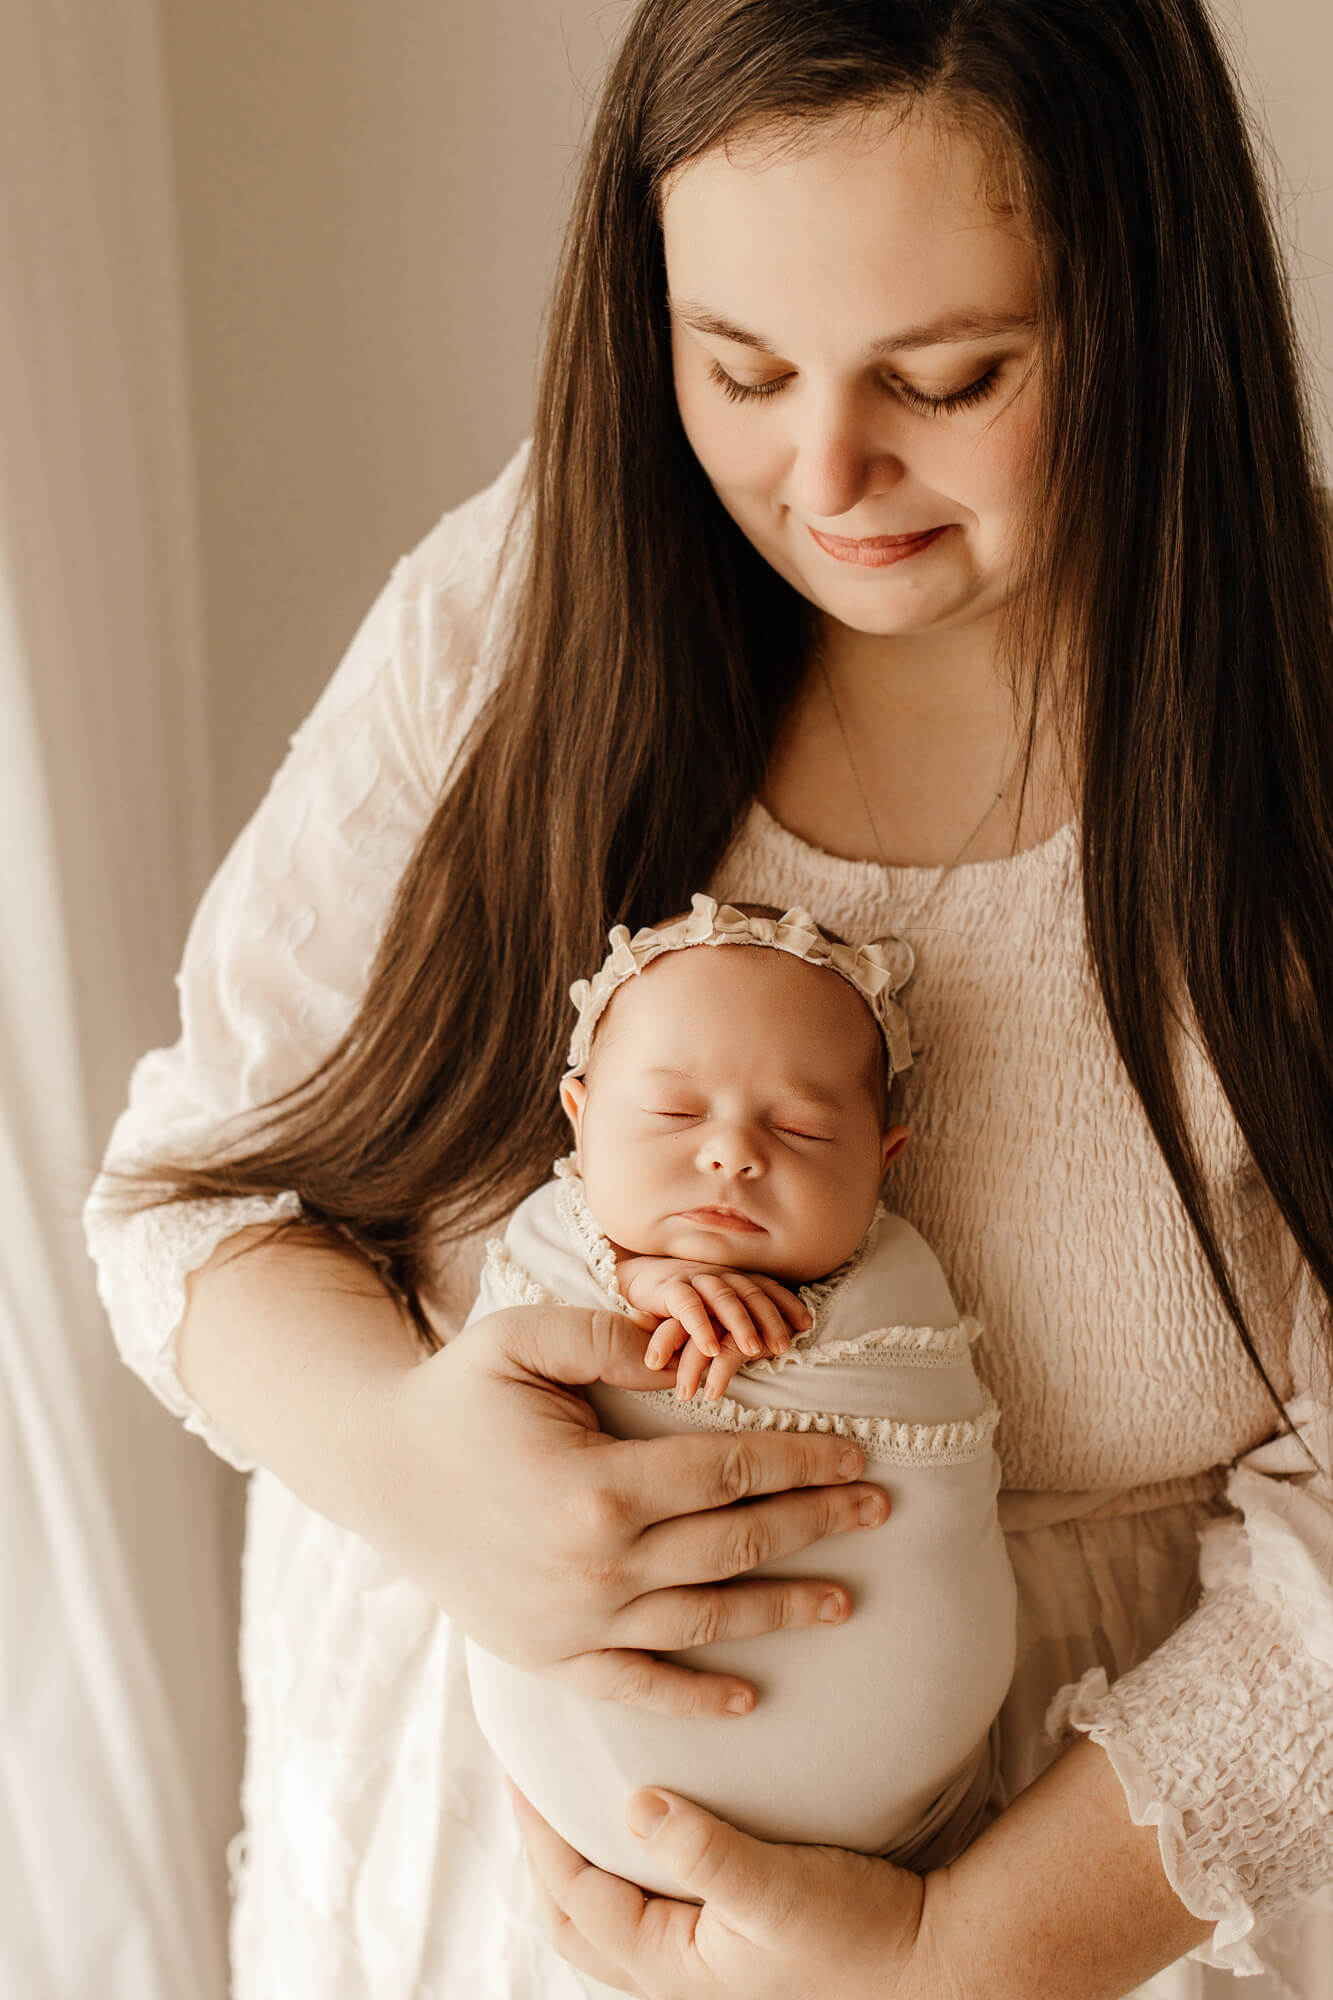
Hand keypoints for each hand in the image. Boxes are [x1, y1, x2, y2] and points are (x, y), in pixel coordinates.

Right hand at [363, 1304, 890, 1716]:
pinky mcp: (548, 1657)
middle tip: (880, 1510)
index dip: (800, 1461)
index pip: (729, 1473)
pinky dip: (695, 1698)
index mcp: (597, 1486)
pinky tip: (748, 1696)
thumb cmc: (457, 1394)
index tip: (857, 1453)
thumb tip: (695, 1350)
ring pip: (704, 1622)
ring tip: (847, 1601)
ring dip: (782, 1610)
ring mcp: (573, 1623)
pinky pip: (637, 1686)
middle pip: (734, 1546)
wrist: (377, 1472)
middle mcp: (595, 1566)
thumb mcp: (524, 1340)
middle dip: (817, 1526)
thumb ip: (612, 1339)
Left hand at [510, 1779, 928, 1999]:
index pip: (574, 1897)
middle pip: (577, 1920)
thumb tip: (636, 1802)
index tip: (520, 1769)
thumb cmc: (860, 1932)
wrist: (933, 1962)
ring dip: (581, 1867)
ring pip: (610, 1920)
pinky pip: (650, 1911)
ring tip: (572, 1804)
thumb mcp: (778, 1889)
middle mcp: (677, 1976)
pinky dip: (627, 1872)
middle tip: (531, 1789)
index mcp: (671, 1968)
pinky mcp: (731, 1949)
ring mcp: (703, 1968)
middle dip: (544, 1858)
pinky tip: (643, 1829)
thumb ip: (704, 1849)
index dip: (540, 1833)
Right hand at [617, 1254, 810, 1400]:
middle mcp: (719, 1275)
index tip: (806, 1325)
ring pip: (723, 1298)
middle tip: (783, 1346)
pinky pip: (687, 1306)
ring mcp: (695, 1279)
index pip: (767, 1287)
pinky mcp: (669, 1289)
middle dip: (769, 1319)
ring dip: (740, 1324)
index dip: (787, 1303)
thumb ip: (743, 1314)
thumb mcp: (718, 1305)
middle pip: (750, 1293)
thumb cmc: (686, 1298)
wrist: (639, 1278)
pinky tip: (710, 1349)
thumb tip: (781, 1336)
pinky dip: (700, 1327)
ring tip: (752, 1351)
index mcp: (734, 1277)